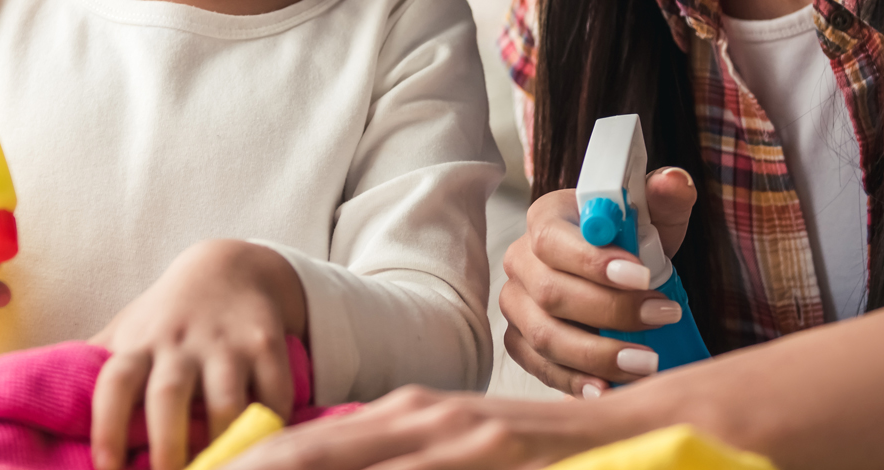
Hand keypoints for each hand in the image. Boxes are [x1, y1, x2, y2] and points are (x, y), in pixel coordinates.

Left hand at [89, 239, 308, 469]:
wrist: (229, 267)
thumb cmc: (166, 317)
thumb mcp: (126, 332)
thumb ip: (92, 369)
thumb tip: (34, 406)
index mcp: (138, 344)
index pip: (113, 383)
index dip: (107, 427)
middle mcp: (179, 341)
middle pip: (168, 394)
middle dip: (166, 445)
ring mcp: (225, 342)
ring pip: (226, 398)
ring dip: (223, 442)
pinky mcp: (267, 342)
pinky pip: (275, 390)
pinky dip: (273, 422)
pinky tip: (265, 446)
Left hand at [226, 385, 638, 469]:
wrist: (637, 429)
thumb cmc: (536, 454)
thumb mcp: (456, 450)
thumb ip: (397, 459)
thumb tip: (325, 460)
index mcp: (402, 419)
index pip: (303, 448)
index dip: (247, 466)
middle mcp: (418, 420)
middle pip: (309, 454)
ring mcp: (454, 438)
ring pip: (350, 464)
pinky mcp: (490, 453)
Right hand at [500, 169, 695, 396]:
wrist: (617, 273)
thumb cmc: (632, 239)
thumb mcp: (654, 213)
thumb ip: (665, 195)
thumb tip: (673, 182)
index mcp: (545, 219)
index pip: (554, 239)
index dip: (593, 261)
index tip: (644, 277)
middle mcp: (521, 260)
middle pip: (552, 293)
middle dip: (611, 312)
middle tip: (665, 318)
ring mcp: (516, 304)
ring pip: (545, 336)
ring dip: (597, 355)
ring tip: (647, 363)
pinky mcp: (521, 341)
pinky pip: (539, 367)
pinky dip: (573, 382)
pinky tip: (608, 390)